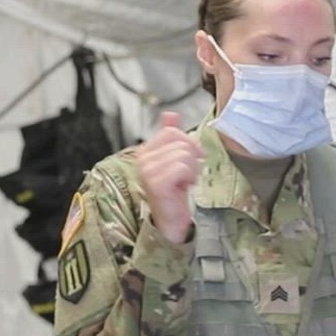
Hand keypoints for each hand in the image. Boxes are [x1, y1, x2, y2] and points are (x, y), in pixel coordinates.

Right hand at [133, 111, 202, 244]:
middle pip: (180, 141)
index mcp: (146, 150)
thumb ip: (171, 136)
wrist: (171, 220)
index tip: (189, 160)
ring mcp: (147, 170)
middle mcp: (143, 158)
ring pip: (184, 154)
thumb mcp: (174, 159)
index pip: (172, 131)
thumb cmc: (174, 191)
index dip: (188, 143)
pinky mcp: (156, 182)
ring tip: (183, 182)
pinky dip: (189, 177)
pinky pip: (182, 167)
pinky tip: (183, 187)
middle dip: (191, 158)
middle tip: (186, 175)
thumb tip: (170, 114)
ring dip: (191, 170)